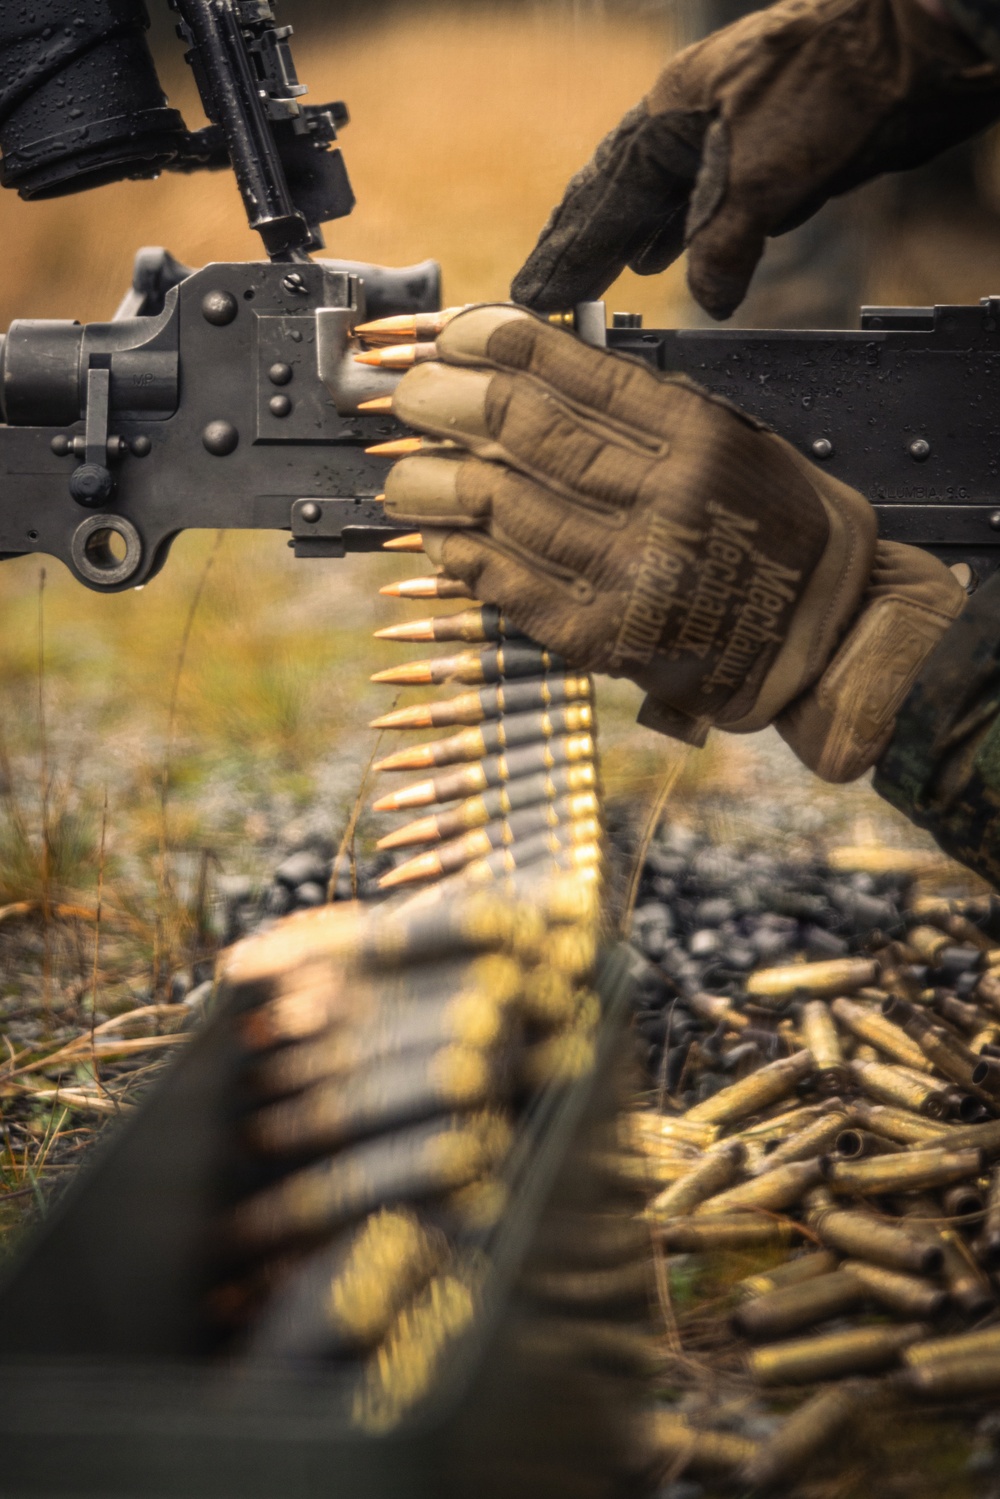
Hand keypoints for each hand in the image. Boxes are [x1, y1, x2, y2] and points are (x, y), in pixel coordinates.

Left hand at [384, 306, 965, 780]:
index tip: (448, 337)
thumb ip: (647, 412)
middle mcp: (663, 501)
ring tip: (404, 471)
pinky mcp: (603, 638)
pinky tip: (436, 537)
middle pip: (522, 434)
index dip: (494, 347)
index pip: (573, 375)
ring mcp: (630, 574)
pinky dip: (461, 556)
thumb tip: (535, 374)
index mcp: (699, 439)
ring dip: (434, 484)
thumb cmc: (774, 532)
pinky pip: (510, 585)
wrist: (816, 642)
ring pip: (500, 509)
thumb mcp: (734, 443)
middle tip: (409, 396)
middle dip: (446, 405)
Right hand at [511, 0, 999, 319]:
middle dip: (581, 244)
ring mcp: (727, 131)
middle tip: (544, 290)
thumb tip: (705, 297)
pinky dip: (675, 228)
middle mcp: (690, 121)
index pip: (602, 197)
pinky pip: (701, 198)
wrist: (917, 39)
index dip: (569, 252)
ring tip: (596, 274)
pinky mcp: (767, 148)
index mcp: (670, 113)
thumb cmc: (837, 80)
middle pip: (617, 191)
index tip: (536, 293)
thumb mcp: (767, 173)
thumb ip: (724, 241)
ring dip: (625, 237)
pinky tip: (665, 250)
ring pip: (658, 194)